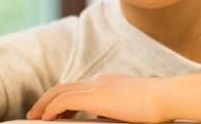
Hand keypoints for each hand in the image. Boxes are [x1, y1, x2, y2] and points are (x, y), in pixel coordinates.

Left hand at [26, 73, 170, 121]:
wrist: (166, 96)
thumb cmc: (156, 105)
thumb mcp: (130, 108)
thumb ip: (114, 111)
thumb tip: (100, 119)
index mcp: (108, 81)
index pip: (79, 88)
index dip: (64, 99)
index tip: (57, 111)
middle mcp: (99, 80)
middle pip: (64, 86)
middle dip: (48, 99)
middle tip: (36, 113)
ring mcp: (96, 86)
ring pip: (60, 92)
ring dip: (44, 104)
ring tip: (34, 117)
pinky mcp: (95, 97)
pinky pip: (64, 101)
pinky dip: (51, 109)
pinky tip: (45, 118)